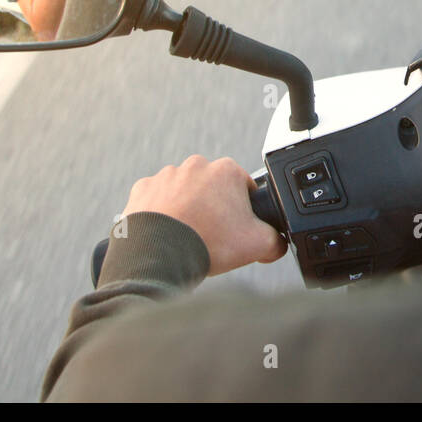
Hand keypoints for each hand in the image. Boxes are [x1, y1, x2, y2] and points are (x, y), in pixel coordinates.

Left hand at [121, 155, 285, 274]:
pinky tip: (167, 233)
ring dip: (187, 209)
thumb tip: (278, 243)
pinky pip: (157, 201)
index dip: (244, 211)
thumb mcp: (258, 245)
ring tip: (188, 236)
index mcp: (226, 171)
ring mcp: (166, 176)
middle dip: (214, 208)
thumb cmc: (206, 243)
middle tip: (213, 235)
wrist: (158, 255)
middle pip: (213, 189)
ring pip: (184, 193)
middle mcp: (196, 166)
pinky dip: (162, 214)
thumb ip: (276, 240)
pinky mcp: (143, 190)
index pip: (244, 188)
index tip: (237, 229)